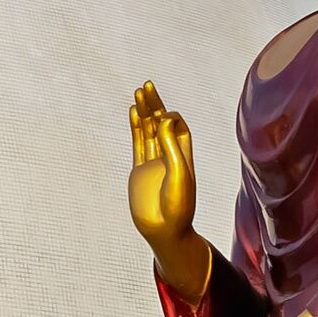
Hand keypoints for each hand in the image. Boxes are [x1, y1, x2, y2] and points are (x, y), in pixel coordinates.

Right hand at [128, 83, 209, 293]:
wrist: (164, 231)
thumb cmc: (178, 207)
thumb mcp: (178, 174)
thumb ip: (170, 146)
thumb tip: (163, 119)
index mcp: (184, 156)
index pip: (178, 127)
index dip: (171, 117)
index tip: (164, 117)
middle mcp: (169, 156)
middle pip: (162, 124)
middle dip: (155, 104)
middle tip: (146, 85)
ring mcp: (153, 162)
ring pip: (148, 131)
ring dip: (144, 112)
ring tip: (138, 92)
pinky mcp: (140, 170)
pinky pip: (138, 144)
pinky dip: (136, 128)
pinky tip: (133, 113)